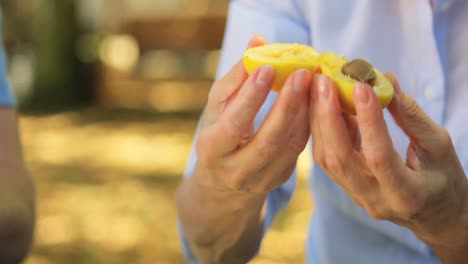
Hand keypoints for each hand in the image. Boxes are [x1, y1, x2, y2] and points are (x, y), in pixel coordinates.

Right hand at [193, 36, 311, 196]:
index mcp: (212, 150)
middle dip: (287, 106)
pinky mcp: (278, 179)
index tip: (267, 68)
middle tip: (303, 74)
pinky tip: (313, 102)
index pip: (233, 125)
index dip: (250, 97)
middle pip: (267, 142)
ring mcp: (260, 180)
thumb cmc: (219, 132)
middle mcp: (235, 171)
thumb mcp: (218, 107)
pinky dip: (307, 124)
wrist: (223, 179)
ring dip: (304, 113)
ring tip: (313, 83)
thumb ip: (236, 77)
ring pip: (289, 147)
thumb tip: (258, 41)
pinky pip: (298, 151)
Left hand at [309, 73, 467, 260]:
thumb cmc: (444, 179)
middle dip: (328, 117)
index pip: (379, 157)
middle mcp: (375, 200)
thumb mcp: (438, 147)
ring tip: (318, 88)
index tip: (360, 86)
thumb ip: (411, 116)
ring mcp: (357, 197)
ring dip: (319, 121)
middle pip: (340, 159)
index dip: (368, 121)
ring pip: (327, 159)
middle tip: (324, 81)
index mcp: (407, 194)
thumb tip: (386, 79)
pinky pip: (327, 159)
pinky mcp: (347, 189)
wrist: (437, 216)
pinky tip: (324, 105)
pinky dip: (323, 131)